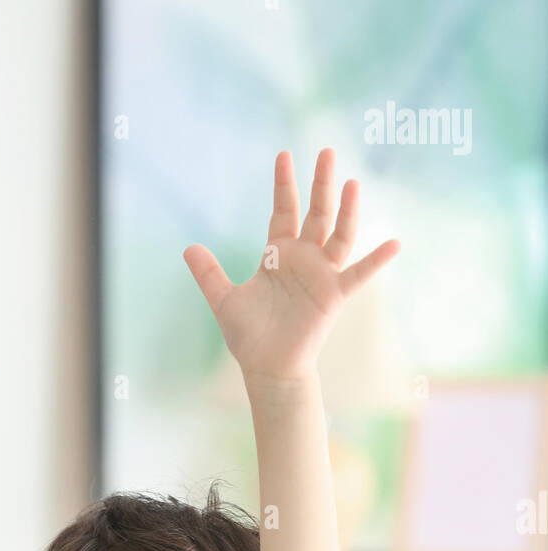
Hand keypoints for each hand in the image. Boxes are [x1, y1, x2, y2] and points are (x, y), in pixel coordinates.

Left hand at [183, 148, 399, 382]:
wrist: (268, 367)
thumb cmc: (249, 336)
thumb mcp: (224, 299)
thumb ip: (209, 273)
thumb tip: (188, 248)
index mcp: (278, 255)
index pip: (283, 210)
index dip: (284, 185)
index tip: (284, 156)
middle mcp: (303, 259)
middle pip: (315, 213)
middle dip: (320, 183)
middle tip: (326, 151)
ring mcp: (321, 275)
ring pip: (338, 235)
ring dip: (347, 210)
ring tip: (353, 183)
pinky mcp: (334, 296)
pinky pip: (359, 275)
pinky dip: (377, 260)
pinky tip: (395, 243)